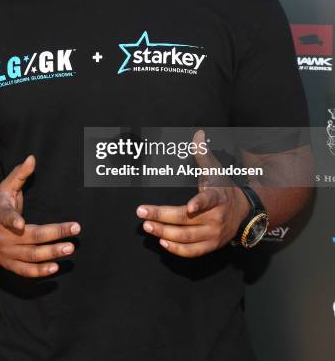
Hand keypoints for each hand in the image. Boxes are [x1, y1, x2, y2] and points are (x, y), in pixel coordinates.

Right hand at [0, 154, 80, 276]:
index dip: (13, 221)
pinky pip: (25, 271)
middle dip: (53, 235)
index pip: (7, 217)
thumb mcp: (5, 187)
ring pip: (30, 256)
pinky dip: (39, 271)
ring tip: (70, 248)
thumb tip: (32, 158)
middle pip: (30, 238)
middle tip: (74, 233)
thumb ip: (20, 174)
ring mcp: (6, 253)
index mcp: (2, 215)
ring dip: (51, 254)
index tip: (21, 224)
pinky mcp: (10, 264)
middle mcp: (4, 236)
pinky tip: (56, 267)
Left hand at [136, 130, 249, 257]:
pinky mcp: (210, 246)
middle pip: (187, 220)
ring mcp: (213, 234)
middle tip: (142, 212)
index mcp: (218, 197)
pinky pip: (192, 252)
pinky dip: (176, 249)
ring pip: (186, 237)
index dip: (200, 203)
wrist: (242, 211)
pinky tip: (161, 241)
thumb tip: (198, 133)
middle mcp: (216, 217)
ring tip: (147, 226)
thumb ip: (203, 153)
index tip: (190, 206)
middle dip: (162, 216)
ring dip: (164, 233)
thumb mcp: (215, 169)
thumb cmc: (223, 187)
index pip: (209, 200)